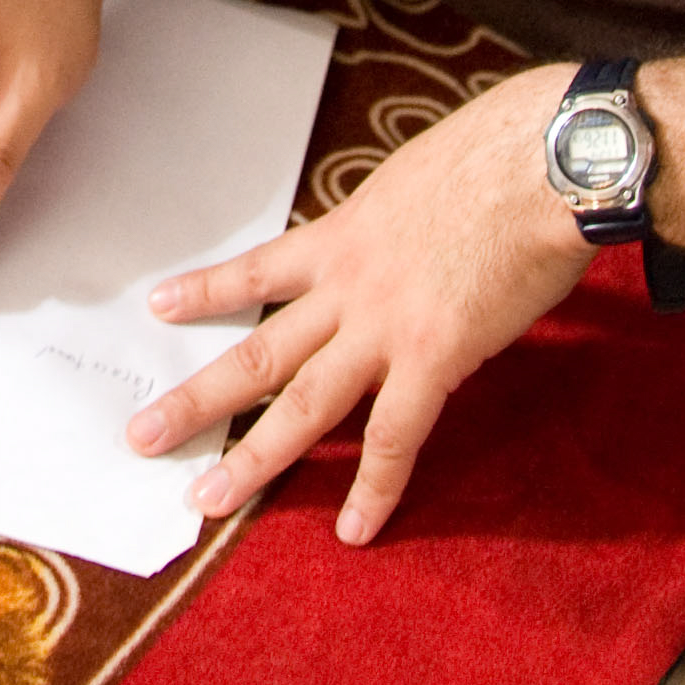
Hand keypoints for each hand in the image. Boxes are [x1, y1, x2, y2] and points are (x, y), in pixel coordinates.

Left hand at [126, 63, 593, 542]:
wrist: (543, 162)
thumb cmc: (499, 155)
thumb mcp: (418, 179)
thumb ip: (398, 220)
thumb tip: (409, 233)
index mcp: (345, 236)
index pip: (260, 269)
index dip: (208, 290)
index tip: (160, 304)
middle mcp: (349, 286)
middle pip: (258, 351)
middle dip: (196, 399)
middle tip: (141, 435)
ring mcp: (385, 326)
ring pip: (302, 405)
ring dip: (252, 458)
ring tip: (206, 499)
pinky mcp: (435, 356)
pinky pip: (395, 436)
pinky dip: (375, 487)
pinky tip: (356, 529)